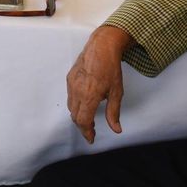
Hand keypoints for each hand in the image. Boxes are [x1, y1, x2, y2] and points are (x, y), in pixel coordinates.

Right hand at [65, 26, 132, 142]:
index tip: (91, 139)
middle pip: (75, 116)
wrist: (101, 47)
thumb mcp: (117, 92)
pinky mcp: (69, 78)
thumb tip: (116, 129)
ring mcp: (71, 84)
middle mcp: (77, 91)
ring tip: (89, 119)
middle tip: (91, 132)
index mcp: (89, 96)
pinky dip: (75, 105)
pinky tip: (84, 104)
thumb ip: (114, 113)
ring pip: (71, 107)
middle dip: (82, 127)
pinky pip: (70, 97)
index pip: (83, 121)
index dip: (87, 132)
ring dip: (78, 116)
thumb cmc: (111, 68)